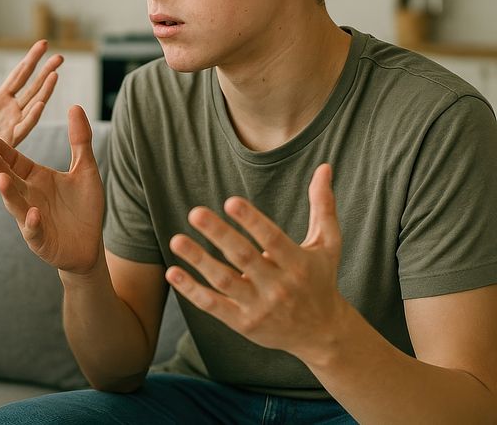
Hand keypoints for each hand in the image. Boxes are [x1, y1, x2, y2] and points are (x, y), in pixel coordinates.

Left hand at [0, 40, 61, 184]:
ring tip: (55, 74)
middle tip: (61, 56)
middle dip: (46, 71)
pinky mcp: (7, 142)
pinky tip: (41, 103)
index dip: (31, 60)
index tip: (44, 44)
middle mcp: (8, 112)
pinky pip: (23, 128)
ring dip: (44, 91)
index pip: (19, 76)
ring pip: (33, 106)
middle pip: (32, 87)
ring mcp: (9, 127)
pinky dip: (32, 116)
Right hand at [0, 105, 104, 274]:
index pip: (13, 159)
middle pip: (8, 178)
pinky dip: (32, 222)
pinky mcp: (39, 239)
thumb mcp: (85, 169)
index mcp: (34, 177)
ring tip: (0, 180)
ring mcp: (29, 218)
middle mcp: (27, 195)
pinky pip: (33, 230)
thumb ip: (79, 140)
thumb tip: (75, 106)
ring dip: (8, 193)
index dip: (0, 147)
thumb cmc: (83, 206)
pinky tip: (33, 214)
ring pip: (15, 203)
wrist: (89, 245)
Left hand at [165, 164, 350, 360]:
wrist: (323, 333)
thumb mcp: (328, 244)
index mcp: (298, 263)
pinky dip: (192, 291)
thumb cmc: (320, 279)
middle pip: (244, 257)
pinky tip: (172, 272)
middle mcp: (279, 286)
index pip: (272, 239)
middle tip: (195, 212)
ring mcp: (260, 307)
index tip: (230, 201)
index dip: (251, 221)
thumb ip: (323, 206)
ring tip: (176, 240)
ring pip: (225, 281)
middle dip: (219, 234)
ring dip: (199, 261)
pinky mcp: (244, 324)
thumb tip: (324, 166)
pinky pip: (213, 305)